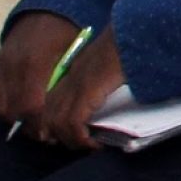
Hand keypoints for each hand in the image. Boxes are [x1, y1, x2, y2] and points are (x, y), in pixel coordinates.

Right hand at [0, 12, 83, 126]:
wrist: (44, 9)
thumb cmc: (67, 32)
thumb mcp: (74, 53)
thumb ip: (66, 79)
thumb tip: (67, 110)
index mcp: (35, 63)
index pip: (30, 105)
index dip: (38, 123)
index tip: (49, 134)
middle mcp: (12, 66)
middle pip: (12, 109)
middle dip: (26, 125)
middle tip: (43, 134)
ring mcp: (1, 66)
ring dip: (14, 118)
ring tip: (32, 123)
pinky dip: (5, 105)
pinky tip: (21, 109)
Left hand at [37, 25, 126, 147]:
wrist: (133, 34)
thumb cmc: (128, 49)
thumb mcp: (107, 66)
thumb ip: (98, 80)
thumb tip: (98, 96)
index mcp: (72, 73)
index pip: (49, 103)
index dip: (51, 123)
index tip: (66, 135)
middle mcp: (68, 80)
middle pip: (46, 115)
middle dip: (56, 135)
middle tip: (76, 144)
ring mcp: (75, 86)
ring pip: (56, 123)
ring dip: (70, 141)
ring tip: (87, 146)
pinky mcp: (86, 92)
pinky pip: (72, 123)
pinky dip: (81, 139)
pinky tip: (96, 144)